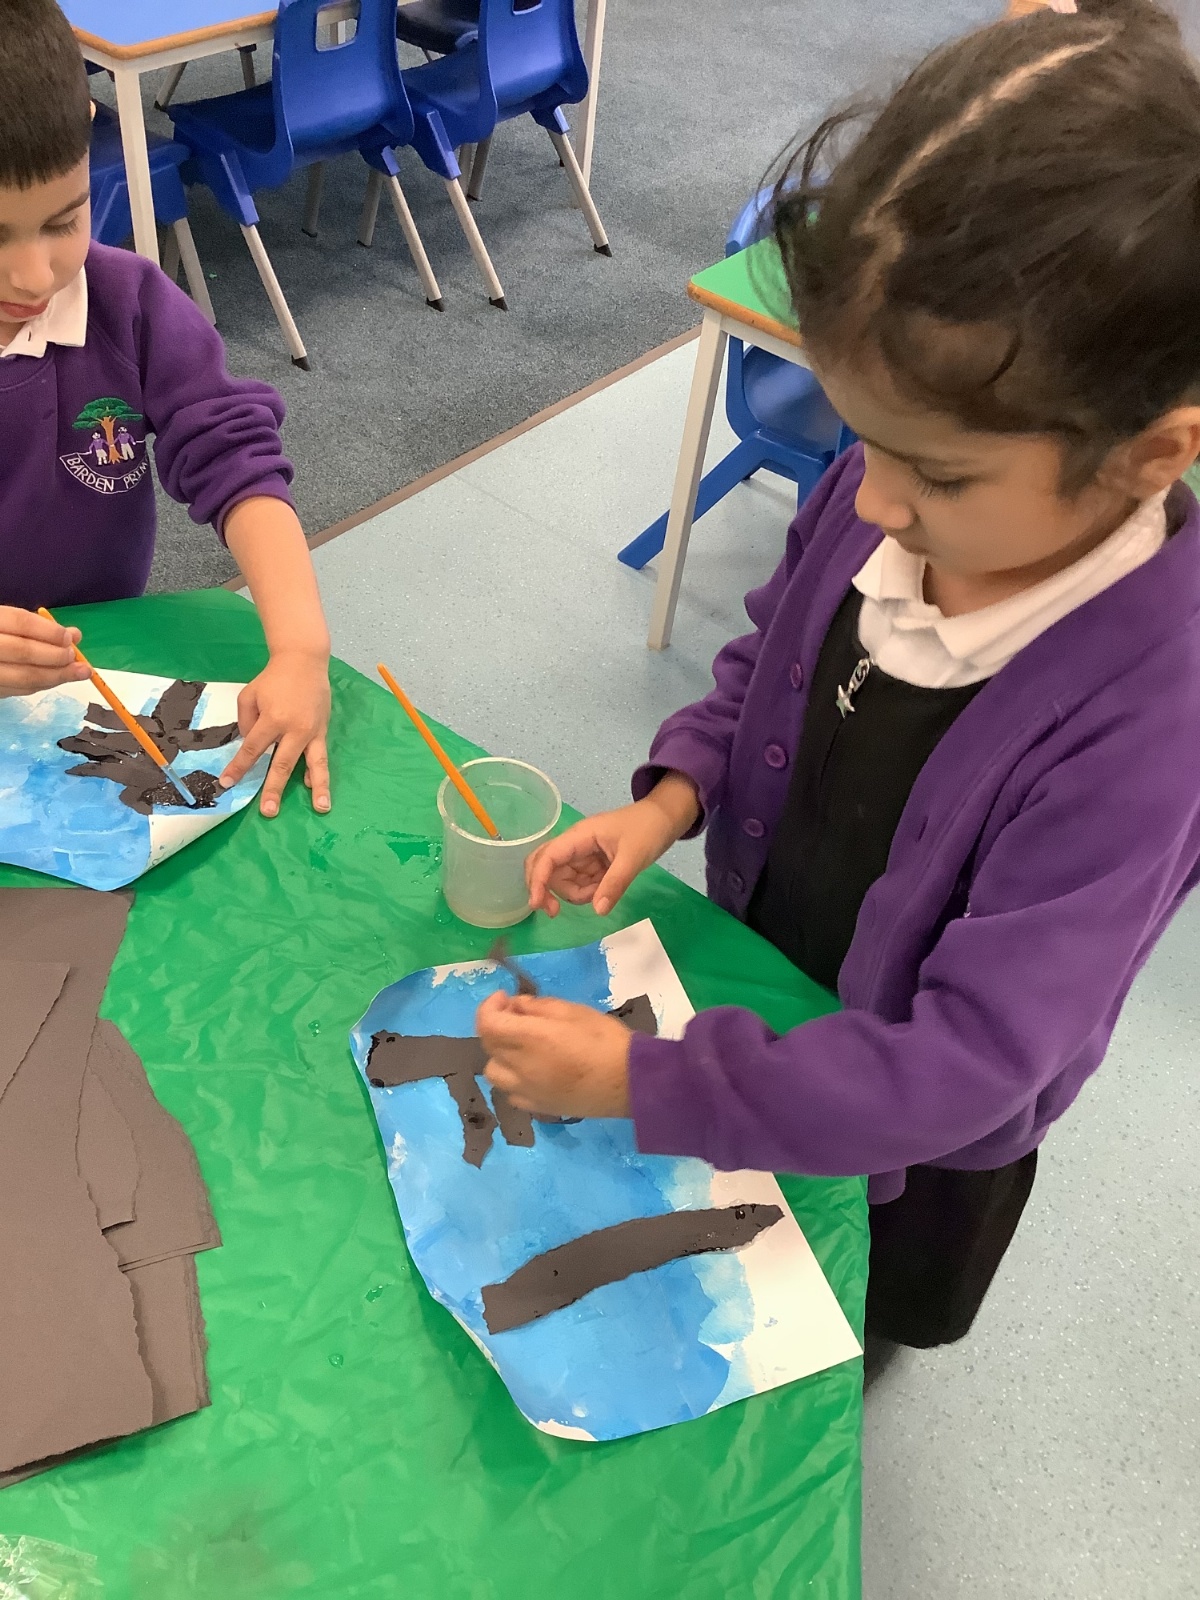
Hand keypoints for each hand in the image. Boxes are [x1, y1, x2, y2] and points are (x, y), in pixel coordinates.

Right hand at [0, 607, 91, 697]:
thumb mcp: (5, 622)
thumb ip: (36, 627)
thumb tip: (74, 635)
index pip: (20, 622)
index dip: (48, 631)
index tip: (70, 638)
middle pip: (23, 651)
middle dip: (55, 656)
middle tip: (75, 658)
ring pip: (23, 678)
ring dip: (55, 677)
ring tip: (78, 672)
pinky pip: (17, 691)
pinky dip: (40, 685)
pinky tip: (55, 679)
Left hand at [218, 649, 330, 816]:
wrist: (304, 661)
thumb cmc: (273, 678)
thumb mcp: (249, 695)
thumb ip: (247, 722)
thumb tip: (251, 745)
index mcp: (273, 719)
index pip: (253, 749)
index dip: (239, 767)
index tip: (228, 783)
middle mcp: (295, 729)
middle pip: (282, 764)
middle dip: (274, 789)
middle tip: (268, 811)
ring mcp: (312, 731)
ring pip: (315, 764)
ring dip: (318, 788)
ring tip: (321, 808)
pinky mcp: (323, 730)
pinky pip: (321, 755)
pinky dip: (318, 772)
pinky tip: (316, 787)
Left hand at [478, 992, 632, 1118]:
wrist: (630, 1083)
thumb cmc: (606, 1040)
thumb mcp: (574, 1011)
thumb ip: (539, 1006)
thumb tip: (516, 1006)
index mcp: (531, 1038)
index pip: (487, 1023)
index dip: (489, 1006)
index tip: (505, 998)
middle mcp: (522, 1067)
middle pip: (488, 1045)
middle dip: (497, 1025)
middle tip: (517, 1016)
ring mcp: (527, 1091)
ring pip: (493, 1072)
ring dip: (501, 1055)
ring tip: (522, 1047)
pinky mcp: (538, 1107)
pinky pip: (510, 1093)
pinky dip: (513, 1079)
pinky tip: (532, 1071)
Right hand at [526, 773, 700, 916]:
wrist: (665, 818)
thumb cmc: (648, 829)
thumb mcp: (634, 857)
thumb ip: (615, 883)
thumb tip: (598, 910)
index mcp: (580, 836)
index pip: (548, 857)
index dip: (538, 881)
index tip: (537, 905)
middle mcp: (575, 845)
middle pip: (546, 868)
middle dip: (545, 889)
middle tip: (555, 912)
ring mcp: (583, 854)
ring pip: (562, 879)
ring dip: (573, 893)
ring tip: (602, 892)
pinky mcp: (592, 864)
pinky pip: (579, 882)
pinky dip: (586, 892)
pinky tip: (604, 890)